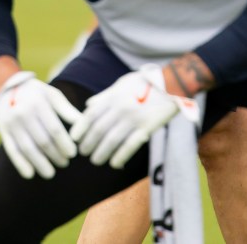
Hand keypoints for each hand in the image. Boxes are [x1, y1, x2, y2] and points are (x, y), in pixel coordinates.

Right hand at [0, 71, 83, 178]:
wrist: (7, 86)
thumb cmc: (36, 93)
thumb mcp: (52, 95)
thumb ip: (67, 110)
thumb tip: (83, 125)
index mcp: (38, 103)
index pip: (54, 128)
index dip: (64, 143)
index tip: (73, 154)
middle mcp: (23, 113)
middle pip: (42, 140)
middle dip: (55, 155)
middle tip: (65, 163)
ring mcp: (11, 123)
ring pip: (28, 148)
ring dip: (40, 163)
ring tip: (51, 173)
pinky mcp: (3, 131)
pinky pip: (12, 150)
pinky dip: (20, 163)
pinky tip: (30, 174)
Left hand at [70, 65, 199, 168]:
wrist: (172, 84)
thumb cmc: (146, 82)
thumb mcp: (123, 83)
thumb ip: (105, 95)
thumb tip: (88, 105)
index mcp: (114, 95)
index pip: (91, 115)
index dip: (80, 128)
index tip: (74, 139)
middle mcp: (121, 107)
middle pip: (99, 130)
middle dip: (88, 144)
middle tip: (84, 153)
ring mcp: (134, 118)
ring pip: (111, 140)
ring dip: (101, 153)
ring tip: (96, 160)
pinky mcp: (147, 127)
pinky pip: (130, 146)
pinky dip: (120, 157)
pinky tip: (115, 164)